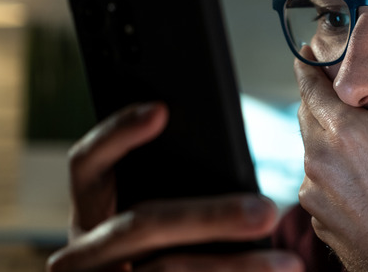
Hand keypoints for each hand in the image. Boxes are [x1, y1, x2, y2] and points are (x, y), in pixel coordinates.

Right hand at [47, 103, 303, 271]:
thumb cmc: (159, 245)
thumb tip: (240, 177)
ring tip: (286, 262)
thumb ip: (177, 185)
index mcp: (89, 208)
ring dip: (234, 266)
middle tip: (268, 211)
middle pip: (142, 224)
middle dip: (211, 217)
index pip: (87, 161)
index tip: (161, 111)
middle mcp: (81, 249)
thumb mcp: (155, 215)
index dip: (118, 133)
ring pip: (167, 269)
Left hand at [297, 20, 367, 270]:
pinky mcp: (318, 219)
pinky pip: (316, 183)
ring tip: (354, 130)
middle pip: (306, 114)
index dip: (308, 65)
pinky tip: (359, 175)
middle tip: (339, 85)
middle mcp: (319, 160)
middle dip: (319, 97)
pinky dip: (330, 171)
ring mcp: (315, 194)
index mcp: (344, 133)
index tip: (312, 53)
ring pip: (310, 150)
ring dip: (325, 136)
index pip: (308, 85)